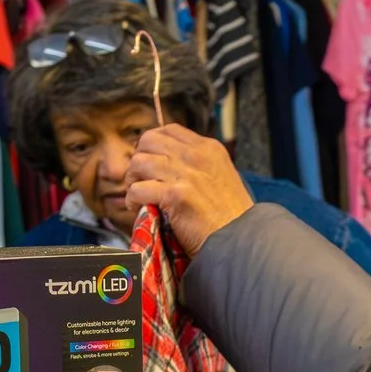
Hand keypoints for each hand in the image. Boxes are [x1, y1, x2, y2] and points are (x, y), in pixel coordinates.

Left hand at [125, 125, 254, 253]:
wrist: (238, 241)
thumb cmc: (230, 217)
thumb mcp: (222, 178)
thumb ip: (199, 165)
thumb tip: (170, 163)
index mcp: (209, 148)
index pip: (169, 130)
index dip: (152, 144)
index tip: (149, 160)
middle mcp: (197, 156)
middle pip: (149, 141)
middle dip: (138, 159)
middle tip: (139, 179)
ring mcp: (186, 174)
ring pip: (139, 162)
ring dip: (132, 180)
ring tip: (138, 195)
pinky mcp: (175, 196)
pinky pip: (138, 189)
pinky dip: (133, 199)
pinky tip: (138, 207)